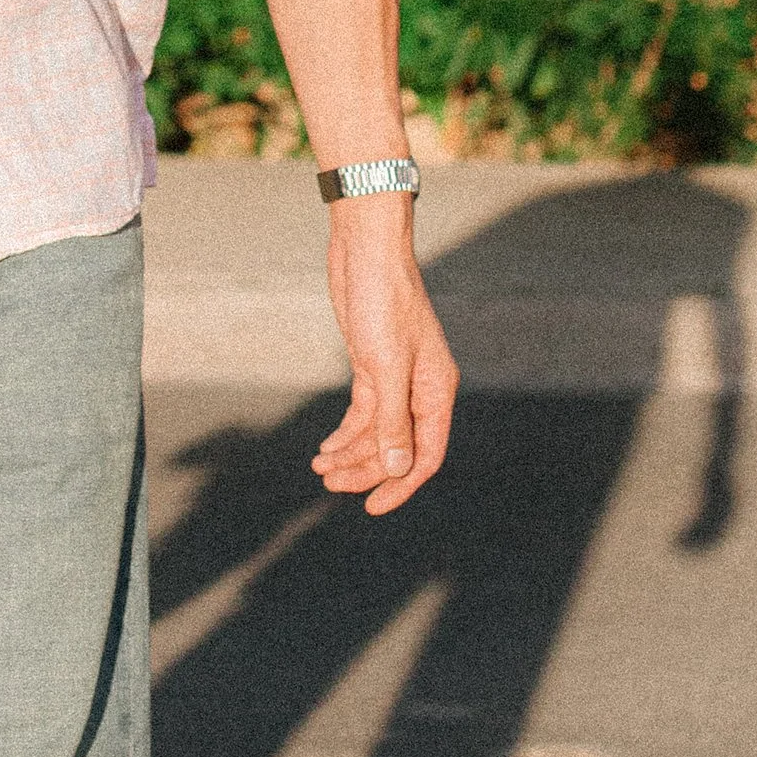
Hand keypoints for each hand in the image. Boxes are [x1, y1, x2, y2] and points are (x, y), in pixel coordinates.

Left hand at [313, 197, 456, 513]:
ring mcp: (394, 377)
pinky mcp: (370, 365)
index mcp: (436, 391)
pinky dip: (346, 431)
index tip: (373, 507)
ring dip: (351, 452)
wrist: (364, 249)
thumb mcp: (385, 365)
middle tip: (328, 483)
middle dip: (365, 469)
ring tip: (319, 468)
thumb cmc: (383, 300)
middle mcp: (419, 389)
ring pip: (377, 431)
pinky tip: (326, 446)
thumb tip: (398, 470)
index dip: (401, 484)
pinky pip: (364, 412)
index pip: (425, 455)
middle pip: (396, 447)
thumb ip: (393, 419)